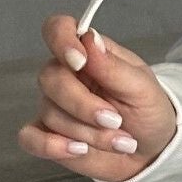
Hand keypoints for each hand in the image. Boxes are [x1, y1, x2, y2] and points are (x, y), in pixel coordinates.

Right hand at [16, 14, 178, 181]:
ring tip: (120, 142)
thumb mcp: (142, 88)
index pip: (58, 30)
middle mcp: (65, 76)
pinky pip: (30, 138)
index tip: (80, 62)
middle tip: (115, 121)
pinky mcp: (49, 136)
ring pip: (51, 114)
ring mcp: (54, 106)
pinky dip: (51, 146)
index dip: (61, 41)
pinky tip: (79, 150)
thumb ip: (114, 66)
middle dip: (84, 105)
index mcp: (88, 54)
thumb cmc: (147, 111)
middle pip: (51, 79)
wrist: (151, 150)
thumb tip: (90, 39)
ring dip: (89, 133)